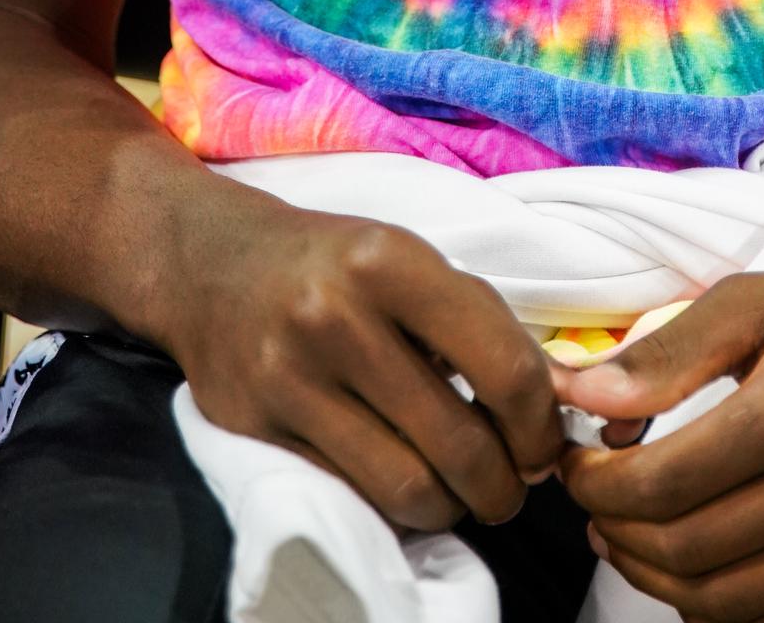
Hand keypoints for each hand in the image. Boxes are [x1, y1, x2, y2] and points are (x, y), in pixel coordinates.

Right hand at [166, 190, 563, 533]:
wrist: (211, 265)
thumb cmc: (334, 262)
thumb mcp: (409, 258)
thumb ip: (479, 321)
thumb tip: (552, 405)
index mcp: (391, 261)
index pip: (501, 366)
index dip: (538, 424)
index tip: (542, 442)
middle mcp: (336, 317)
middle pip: (458, 444)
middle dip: (504, 484)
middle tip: (512, 485)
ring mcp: (291, 379)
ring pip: (407, 487)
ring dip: (453, 506)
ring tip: (462, 491)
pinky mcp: (259, 429)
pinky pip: (353, 495)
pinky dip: (394, 505)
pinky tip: (407, 479)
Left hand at [559, 252, 763, 622]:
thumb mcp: (760, 299)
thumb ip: (667, 352)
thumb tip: (581, 397)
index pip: (667, 481)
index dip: (600, 486)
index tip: (576, 466)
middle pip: (689, 549)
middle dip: (617, 532)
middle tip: (596, 502)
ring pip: (728, 604)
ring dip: (656, 578)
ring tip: (631, 535)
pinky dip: (722, 611)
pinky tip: (695, 567)